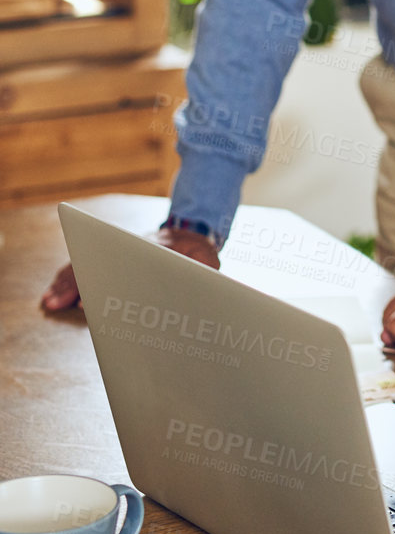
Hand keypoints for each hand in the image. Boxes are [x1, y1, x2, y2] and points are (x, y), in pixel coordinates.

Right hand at [40, 227, 220, 312]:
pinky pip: (86, 266)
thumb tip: (202, 285)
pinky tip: (58, 294)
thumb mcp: (205, 259)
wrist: (190, 231)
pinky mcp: (111, 258)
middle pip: (93, 264)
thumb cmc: (196, 252)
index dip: (98, 279)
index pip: (116, 263)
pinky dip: (71, 280)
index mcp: (145, 251)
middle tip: (53, 302)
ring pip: (85, 265)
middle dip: (72, 284)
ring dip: (67, 283)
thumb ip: (202, 271)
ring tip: (50, 301)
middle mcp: (124, 250)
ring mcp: (115, 253)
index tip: (84, 298)